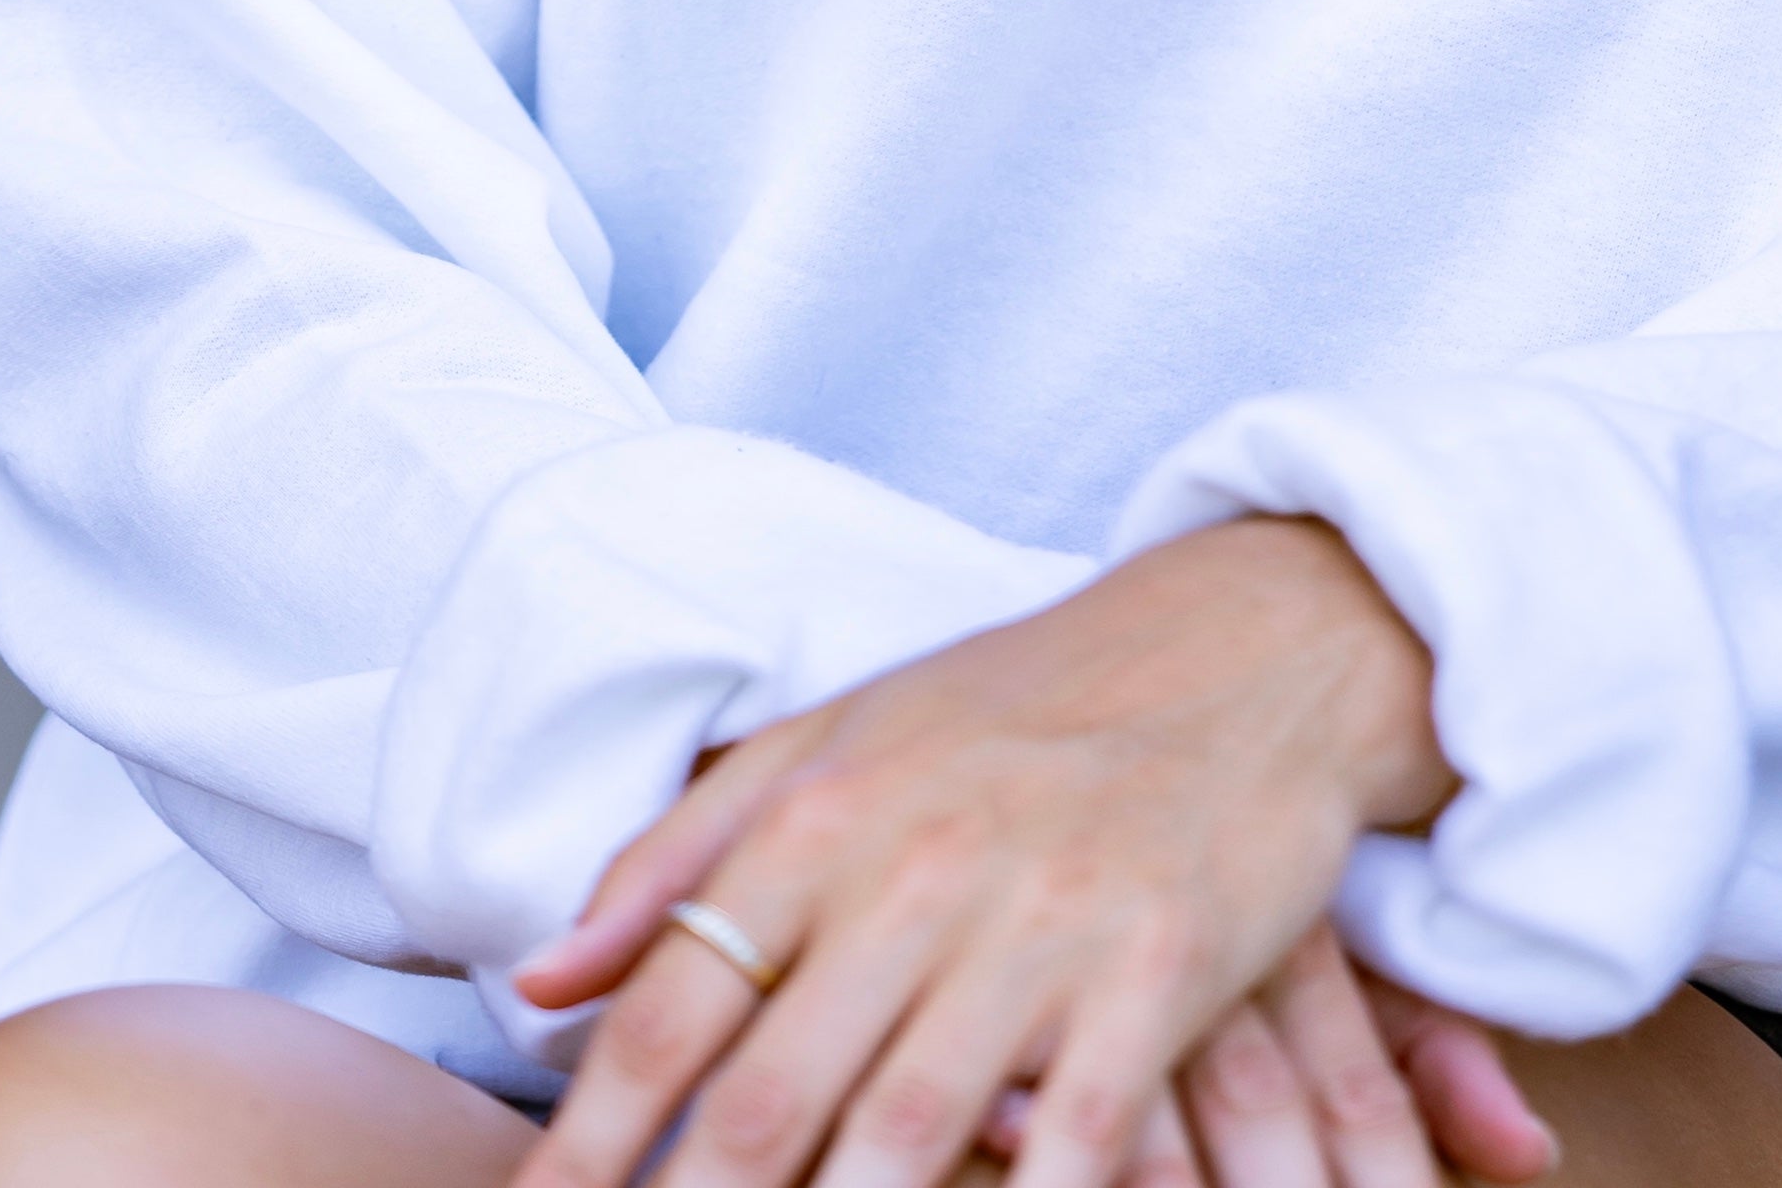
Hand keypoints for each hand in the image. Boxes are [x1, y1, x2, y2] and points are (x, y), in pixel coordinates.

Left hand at [512, 520, 1456, 1187]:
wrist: (1243, 643)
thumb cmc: (1014, 705)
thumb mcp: (836, 735)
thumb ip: (680, 854)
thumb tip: (539, 982)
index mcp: (821, 816)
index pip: (670, 1009)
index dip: (583, 1142)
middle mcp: (913, 871)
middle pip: (764, 1102)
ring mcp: (1038, 927)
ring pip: (901, 1136)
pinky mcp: (1156, 973)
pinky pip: (1077, 1139)